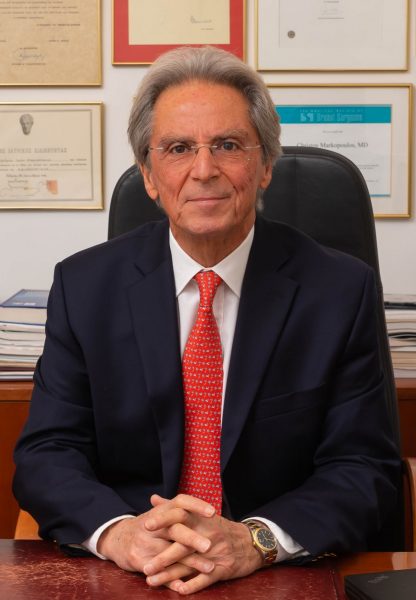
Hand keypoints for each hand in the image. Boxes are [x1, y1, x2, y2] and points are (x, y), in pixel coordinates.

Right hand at [97, 496, 215, 576]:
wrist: (118, 538)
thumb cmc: (148, 526)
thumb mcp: (161, 513)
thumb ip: (182, 511)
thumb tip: (211, 510)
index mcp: (162, 510)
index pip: (180, 502)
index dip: (196, 506)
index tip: (213, 512)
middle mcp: (153, 525)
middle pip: (175, 530)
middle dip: (192, 538)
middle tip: (210, 545)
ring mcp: (145, 543)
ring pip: (170, 554)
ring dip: (191, 562)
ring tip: (209, 568)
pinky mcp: (140, 560)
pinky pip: (158, 572)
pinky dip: (172, 580)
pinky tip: (184, 586)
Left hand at [143, 494, 262, 593]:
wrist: (249, 542)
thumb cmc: (219, 528)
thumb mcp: (200, 514)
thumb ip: (175, 507)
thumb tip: (153, 498)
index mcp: (200, 519)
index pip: (180, 515)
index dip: (163, 519)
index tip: (146, 524)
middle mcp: (207, 534)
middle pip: (182, 544)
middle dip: (162, 556)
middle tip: (144, 566)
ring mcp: (215, 553)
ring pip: (189, 564)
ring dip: (169, 574)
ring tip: (150, 581)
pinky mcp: (222, 569)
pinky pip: (206, 578)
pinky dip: (193, 585)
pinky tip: (179, 590)